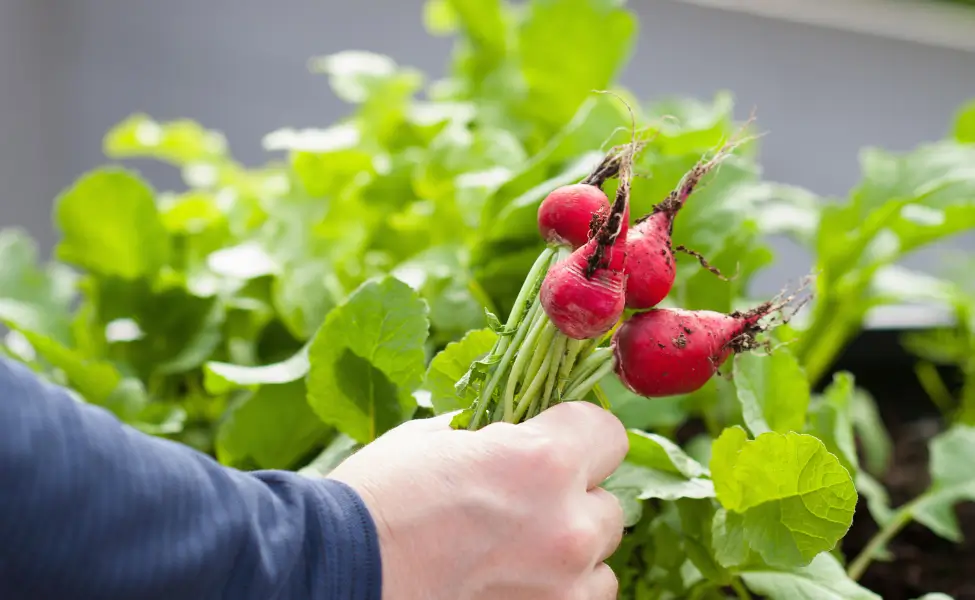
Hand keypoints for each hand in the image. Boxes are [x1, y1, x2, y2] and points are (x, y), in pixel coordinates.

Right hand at [329, 401, 628, 599]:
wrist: (332, 573)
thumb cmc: (378, 497)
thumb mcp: (437, 439)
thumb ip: (497, 435)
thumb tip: (520, 431)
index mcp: (543, 462)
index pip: (608, 431)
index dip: (580, 432)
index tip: (555, 439)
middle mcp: (567, 526)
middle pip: (610, 504)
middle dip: (574, 498)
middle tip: (525, 502)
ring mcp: (561, 588)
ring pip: (601, 562)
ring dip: (571, 552)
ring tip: (518, 550)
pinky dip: (557, 591)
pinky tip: (512, 581)